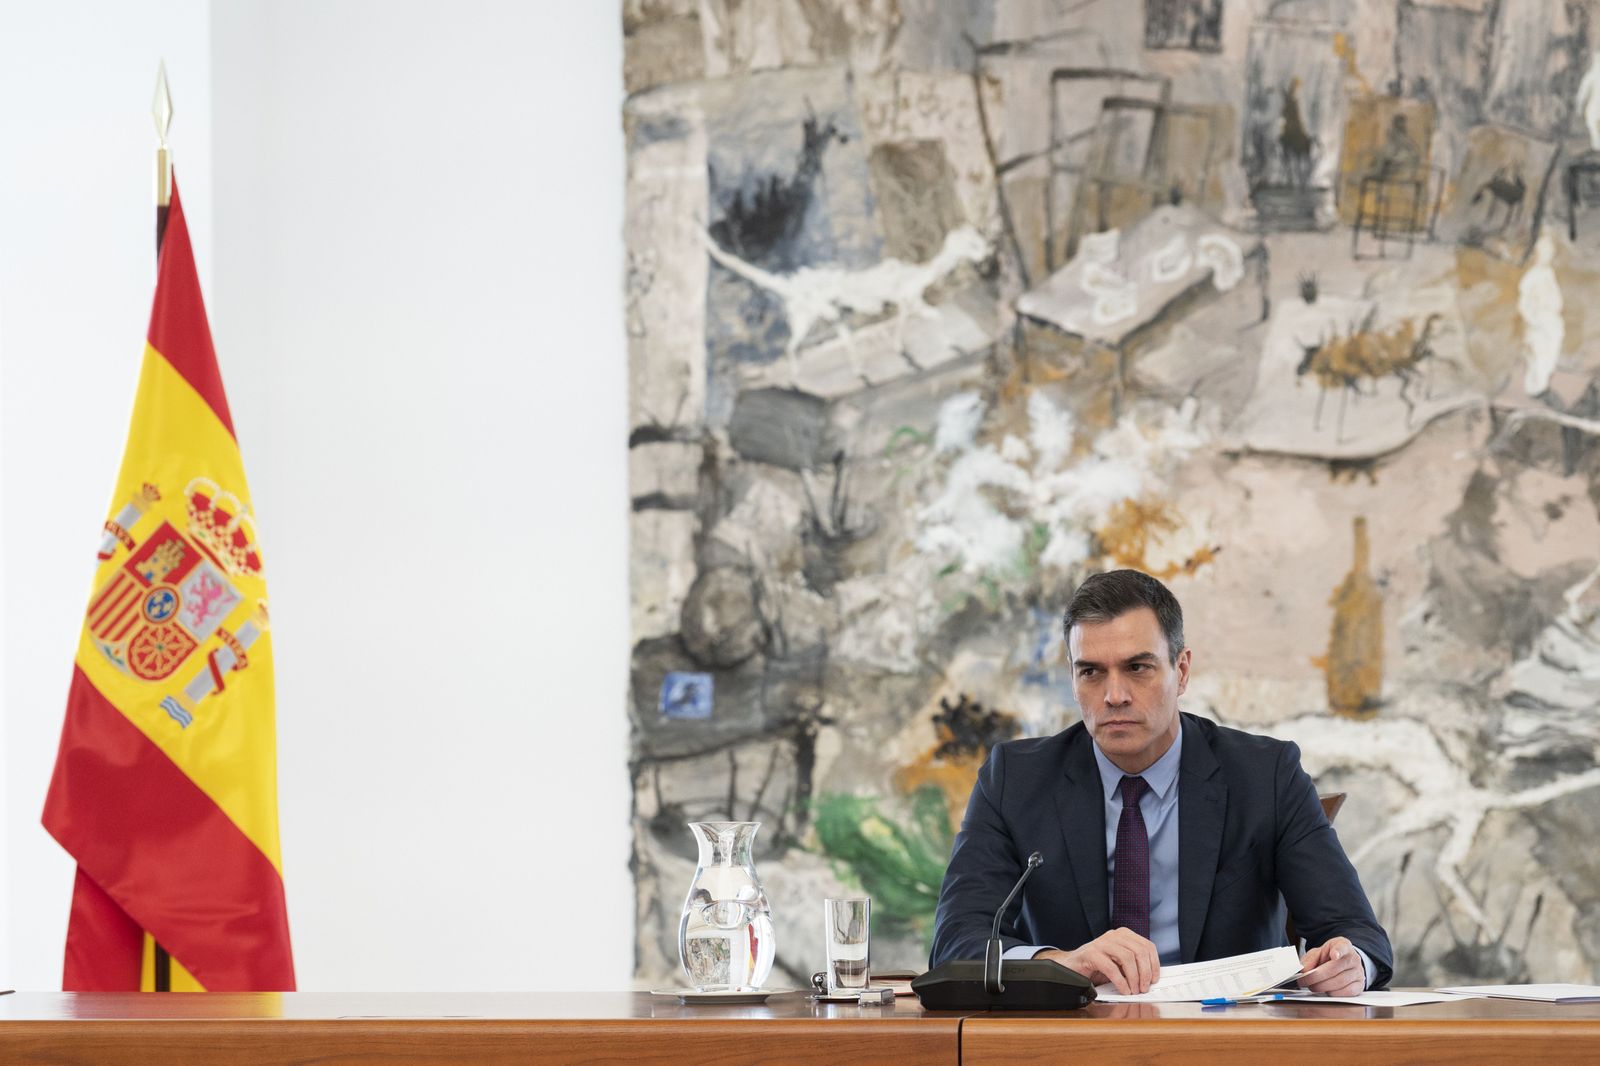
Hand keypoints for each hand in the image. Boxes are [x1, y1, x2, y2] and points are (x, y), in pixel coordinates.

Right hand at [1035, 928, 1159, 994]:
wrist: (1072, 966)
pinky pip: (1111, 967)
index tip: (1154, 979)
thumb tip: (1151, 978)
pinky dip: (1120, 982)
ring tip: (1133, 990)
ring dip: (1133, 978)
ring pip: (1127, 958)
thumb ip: (1134, 965)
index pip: (1147, 946)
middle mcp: (1113, 936)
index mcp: (1123, 935)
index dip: (1154, 964)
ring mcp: (1101, 943)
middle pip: (1139, 951)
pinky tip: (1123, 990)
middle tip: (1143, 988)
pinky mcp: (1090, 954)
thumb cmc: (1097, 966)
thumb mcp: (1119, 964)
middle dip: (1145, 973)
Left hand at [1298, 936, 1364, 996]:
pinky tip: (1326, 991)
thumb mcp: (1317, 953)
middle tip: (1304, 981)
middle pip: (1334, 969)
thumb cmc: (1329, 958)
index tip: (1334, 955)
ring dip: (1322, 987)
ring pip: (1340, 982)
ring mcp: (1359, 972)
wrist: (1343, 963)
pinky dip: (1333, 993)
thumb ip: (1310, 960)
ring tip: (1312, 986)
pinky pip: (1347, 992)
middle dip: (1316, 977)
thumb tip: (1304, 970)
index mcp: (1343, 945)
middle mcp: (1354, 958)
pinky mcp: (1360, 986)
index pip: (1342, 947)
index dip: (1338, 951)